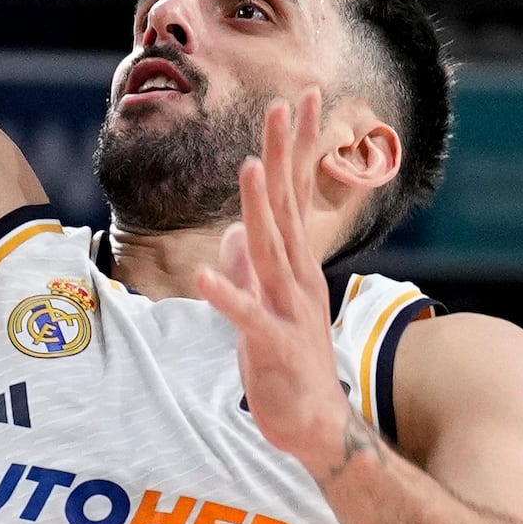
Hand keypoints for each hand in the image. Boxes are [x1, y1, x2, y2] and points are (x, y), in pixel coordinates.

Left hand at [210, 97, 359, 480]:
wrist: (315, 425)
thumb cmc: (288, 363)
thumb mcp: (265, 305)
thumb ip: (250, 266)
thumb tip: (233, 234)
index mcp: (294, 264)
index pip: (292, 194)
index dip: (292, 147)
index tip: (296, 98)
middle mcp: (296, 277)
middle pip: (286, 207)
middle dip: (282, 156)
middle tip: (281, 104)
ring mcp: (287, 309)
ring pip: (270, 250)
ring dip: (257, 209)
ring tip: (246, 167)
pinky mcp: (272, 345)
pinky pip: (246, 316)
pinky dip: (228, 294)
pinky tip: (207, 275)